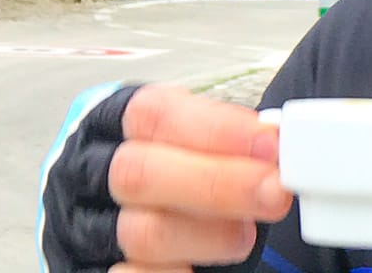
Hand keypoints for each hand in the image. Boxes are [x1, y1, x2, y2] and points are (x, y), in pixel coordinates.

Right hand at [106, 85, 293, 272]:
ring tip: (246, 234)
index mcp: (117, 123)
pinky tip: (203, 268)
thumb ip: (229, 140)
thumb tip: (280, 145)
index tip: (270, 143)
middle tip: (274, 193)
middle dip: (218, 184)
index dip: (216, 128)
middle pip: (140, 174)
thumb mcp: (196, 138)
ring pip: (142, 233)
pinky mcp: (96, 271)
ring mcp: (91, 227)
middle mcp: (96, 173)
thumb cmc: (175, 168)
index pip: (155, 114)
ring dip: (207, 235)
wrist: (143, 211)